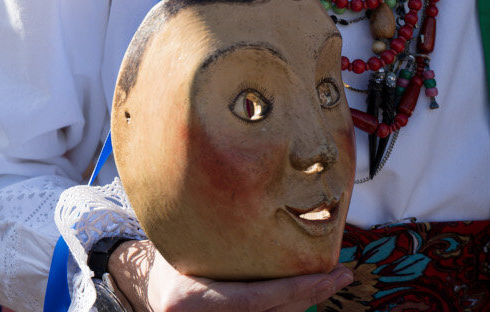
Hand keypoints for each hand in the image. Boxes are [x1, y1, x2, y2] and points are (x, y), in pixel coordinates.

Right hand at [107, 239, 352, 311]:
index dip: (297, 289)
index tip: (330, 276)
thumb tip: (240, 188)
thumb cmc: (166, 257)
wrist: (149, 291)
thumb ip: (206, 228)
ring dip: (304, 301)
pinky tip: (308, 288)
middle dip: (310, 295)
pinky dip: (288, 305)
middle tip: (340, 275)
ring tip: (331, 278)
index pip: (256, 299)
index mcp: (191, 298)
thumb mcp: (179, 239)